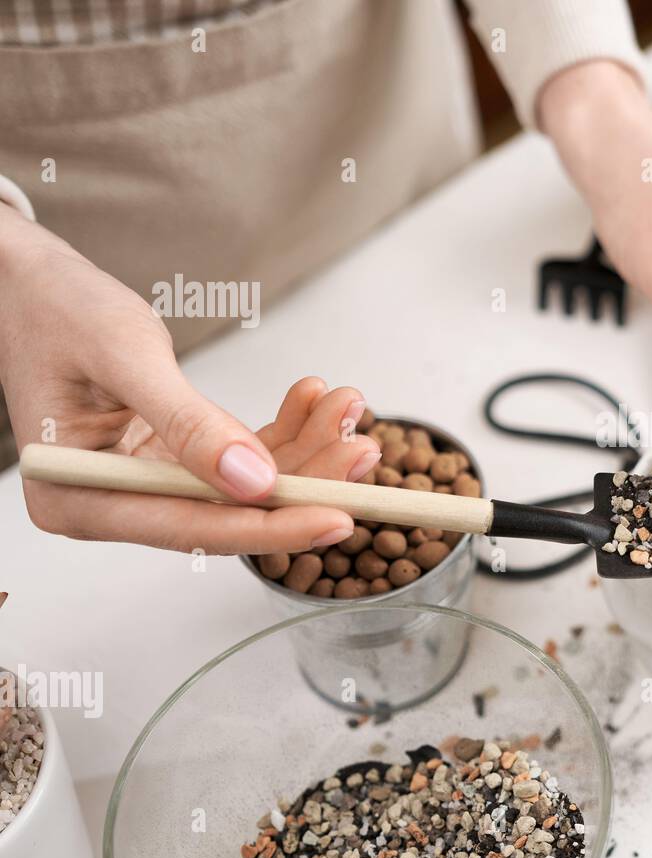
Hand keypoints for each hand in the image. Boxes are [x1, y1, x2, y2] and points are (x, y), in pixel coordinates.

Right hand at [0, 207, 379, 553]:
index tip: (341, 518)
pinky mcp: (169, 460)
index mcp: (80, 502)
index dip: (274, 526)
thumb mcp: (126, 359)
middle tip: (366, 447)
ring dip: (305, 447)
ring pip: (246, 484)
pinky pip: (239, 455)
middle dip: (306, 480)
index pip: (196, 528)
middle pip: (229, 512)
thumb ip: (189, 424)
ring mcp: (143, 484)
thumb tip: (255, 481)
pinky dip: (282, 428)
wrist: (28, 281)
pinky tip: (313, 398)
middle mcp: (112, 505)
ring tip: (348, 404)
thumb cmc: (57, 309)